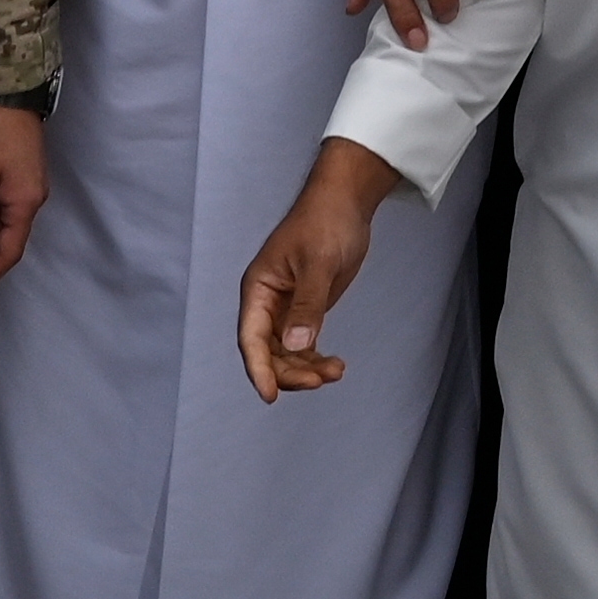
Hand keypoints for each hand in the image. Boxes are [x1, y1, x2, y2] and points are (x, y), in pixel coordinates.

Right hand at [233, 140, 401, 404]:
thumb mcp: (317, 264)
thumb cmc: (325, 223)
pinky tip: (335, 365)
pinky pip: (304, 346)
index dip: (259, 370)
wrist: (346, 203)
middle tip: (321, 380)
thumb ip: (308, 306)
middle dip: (291, 372)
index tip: (271, 396)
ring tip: (337, 371)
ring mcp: (285, 310)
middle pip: (268, 353)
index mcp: (258, 291)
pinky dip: (317, 360)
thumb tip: (297, 347)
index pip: (251, 339)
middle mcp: (266, 304)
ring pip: (288, 355)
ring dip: (308, 369)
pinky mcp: (305, 311)